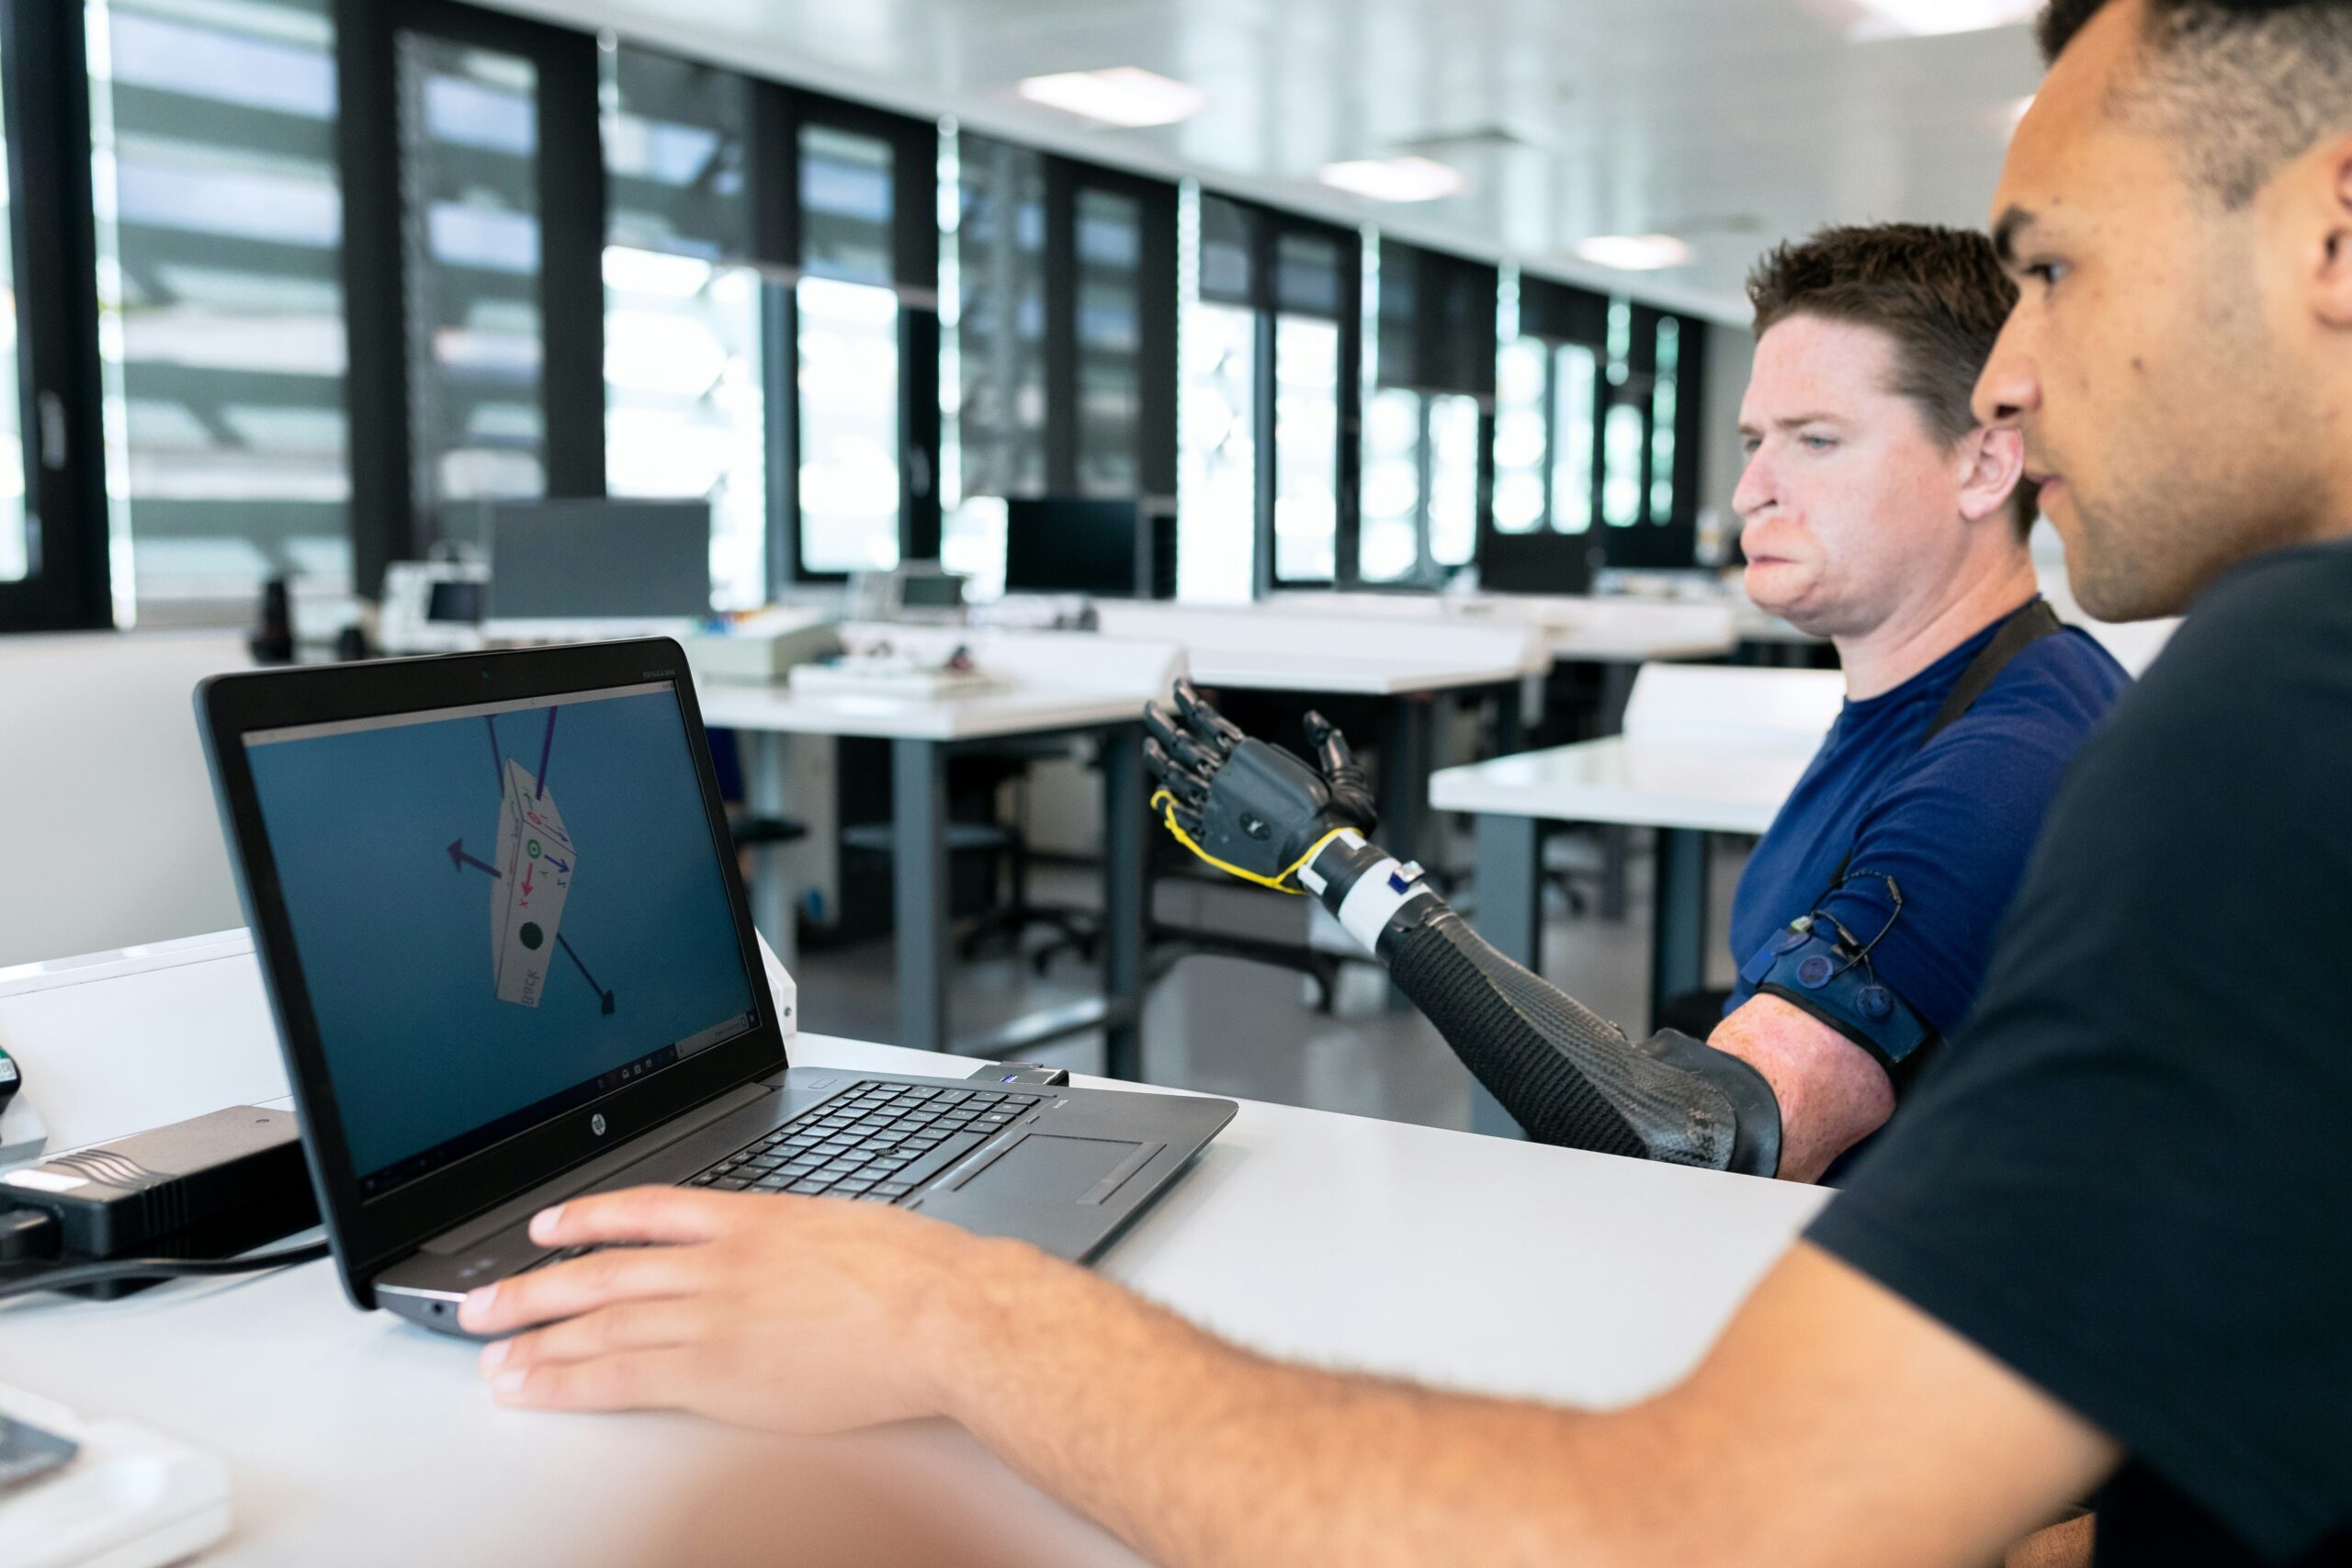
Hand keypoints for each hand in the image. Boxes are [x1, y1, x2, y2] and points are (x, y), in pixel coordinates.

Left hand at [456, 1187, 1022, 1432]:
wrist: (941, 1310)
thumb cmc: (922, 1273)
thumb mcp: (856, 1227)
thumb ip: (808, 1240)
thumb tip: (806, 1253)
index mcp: (754, 1220)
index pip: (648, 1210)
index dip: (590, 1216)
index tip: (549, 1224)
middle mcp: (718, 1261)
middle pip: (602, 1268)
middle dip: (533, 1287)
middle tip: (480, 1302)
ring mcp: (710, 1314)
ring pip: (597, 1319)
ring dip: (533, 1337)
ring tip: (487, 1352)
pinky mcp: (713, 1370)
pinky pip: (618, 1373)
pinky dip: (563, 1380)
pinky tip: (531, 1385)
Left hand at [1143, 678, 1376, 888]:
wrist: (1323, 857)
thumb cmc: (1337, 816)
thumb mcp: (1343, 772)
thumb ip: (1328, 742)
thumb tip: (1314, 718)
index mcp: (1252, 756)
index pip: (1209, 720)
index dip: (1189, 702)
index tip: (1177, 688)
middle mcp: (1226, 777)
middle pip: (1182, 744)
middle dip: (1161, 724)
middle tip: (1149, 710)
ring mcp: (1215, 807)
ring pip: (1175, 776)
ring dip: (1159, 757)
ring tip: (1150, 745)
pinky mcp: (1213, 836)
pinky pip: (1181, 814)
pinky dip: (1169, 802)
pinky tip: (1163, 793)